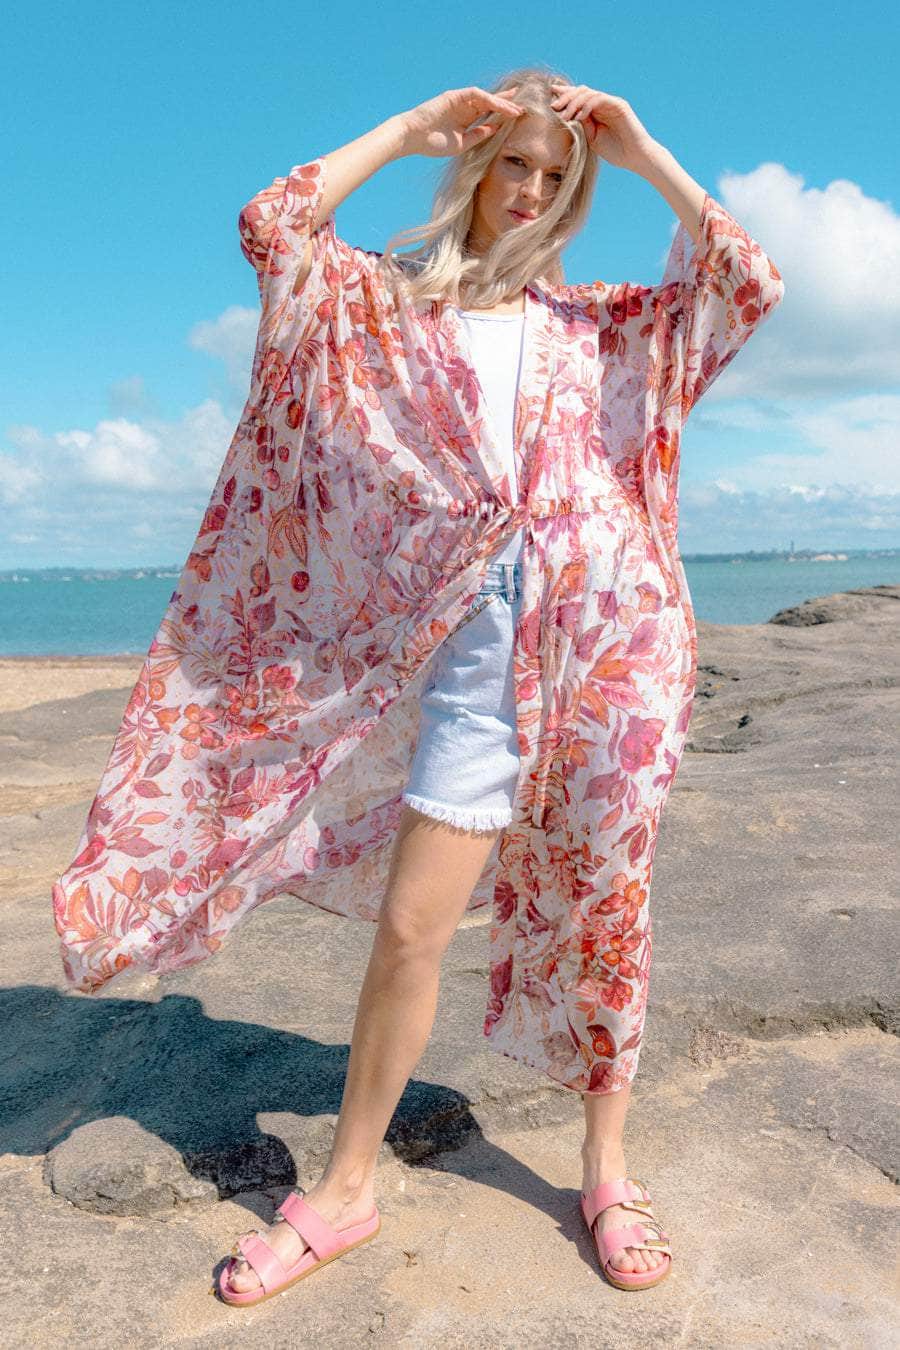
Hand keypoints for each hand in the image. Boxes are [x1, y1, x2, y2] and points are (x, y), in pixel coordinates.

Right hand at [398, 85, 522, 158]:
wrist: (413, 138)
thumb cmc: (433, 143)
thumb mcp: (462, 143)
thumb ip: (479, 135)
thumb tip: (496, 128)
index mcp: (466, 119)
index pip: (488, 113)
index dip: (503, 114)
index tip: (518, 117)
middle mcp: (464, 107)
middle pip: (490, 102)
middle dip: (507, 104)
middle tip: (524, 106)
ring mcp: (459, 100)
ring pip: (486, 98)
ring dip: (501, 102)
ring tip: (516, 108)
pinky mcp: (454, 95)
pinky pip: (475, 94)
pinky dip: (489, 99)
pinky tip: (500, 104)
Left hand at [549, 83, 658, 174]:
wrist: (636, 158)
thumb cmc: (616, 152)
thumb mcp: (593, 139)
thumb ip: (582, 125)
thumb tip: (567, 114)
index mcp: (597, 111)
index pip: (579, 98)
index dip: (565, 96)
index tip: (550, 100)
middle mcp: (604, 103)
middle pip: (581, 91)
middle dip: (566, 97)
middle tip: (554, 106)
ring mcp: (612, 103)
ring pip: (589, 93)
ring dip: (574, 102)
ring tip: (565, 115)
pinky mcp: (619, 105)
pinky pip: (599, 99)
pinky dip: (587, 105)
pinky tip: (579, 115)